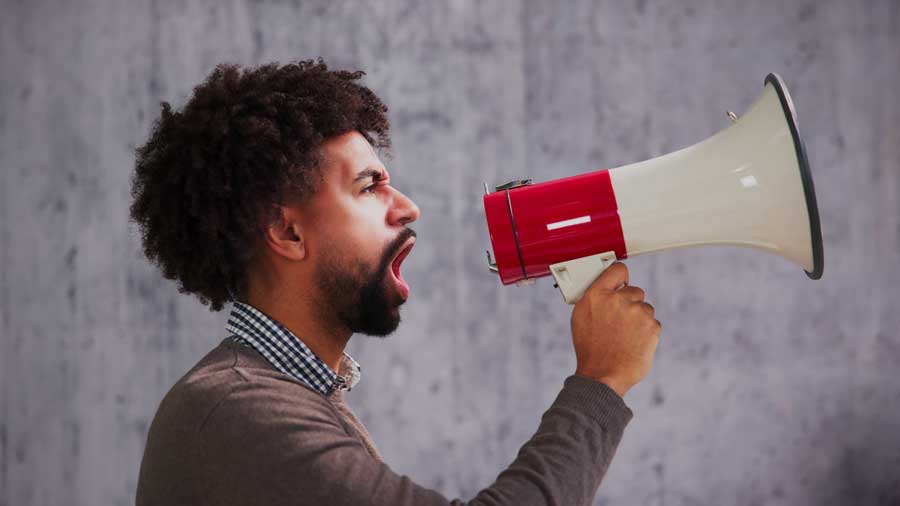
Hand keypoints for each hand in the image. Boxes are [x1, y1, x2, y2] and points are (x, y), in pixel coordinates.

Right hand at [570, 262, 660, 396]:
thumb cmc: (590, 349)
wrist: (602, 375)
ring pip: (645, 308)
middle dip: (630, 303)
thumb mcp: (581, 317)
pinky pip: (652, 323)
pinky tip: (633, 343)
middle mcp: (618, 299)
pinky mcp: (652, 326)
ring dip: (639, 319)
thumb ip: (596, 299)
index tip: (623, 282)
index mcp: (597, 295)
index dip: (622, 277)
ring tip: (625, 336)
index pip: (617, 270)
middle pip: (634, 291)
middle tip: (620, 323)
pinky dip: (646, 332)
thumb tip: (608, 290)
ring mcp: (637, 312)